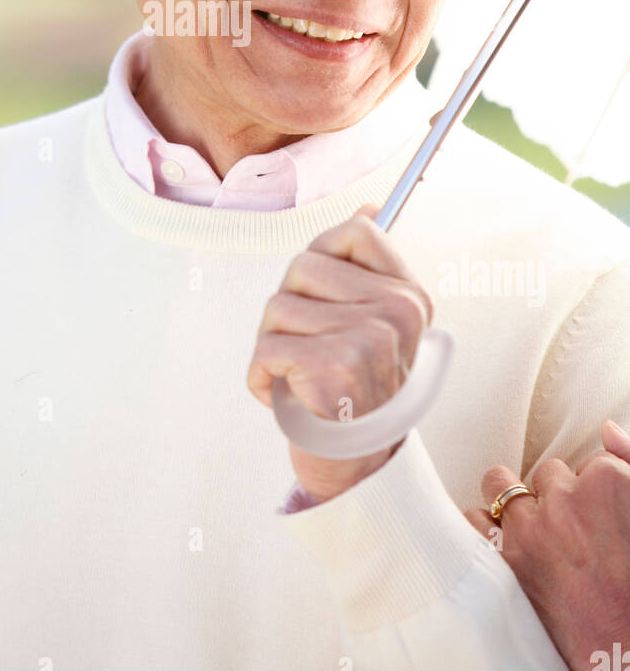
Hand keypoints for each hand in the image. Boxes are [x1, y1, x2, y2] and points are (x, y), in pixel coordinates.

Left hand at [246, 202, 432, 501]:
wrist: (357, 464)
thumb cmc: (354, 388)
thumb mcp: (372, 322)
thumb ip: (366, 264)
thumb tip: (370, 206)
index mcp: (409, 295)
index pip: (355, 231)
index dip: (321, 259)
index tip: (322, 296)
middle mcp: (397, 312)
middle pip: (301, 267)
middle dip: (287, 309)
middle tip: (306, 348)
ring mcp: (368, 338)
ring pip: (277, 308)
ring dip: (271, 345)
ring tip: (298, 375)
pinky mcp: (333, 366)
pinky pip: (265, 348)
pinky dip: (261, 377)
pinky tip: (286, 396)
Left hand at [465, 420, 629, 670]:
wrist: (627, 654)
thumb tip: (605, 428)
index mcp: (608, 482)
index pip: (586, 463)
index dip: (591, 493)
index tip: (598, 521)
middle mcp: (565, 499)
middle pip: (544, 473)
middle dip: (553, 496)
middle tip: (568, 532)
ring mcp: (530, 528)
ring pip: (501, 485)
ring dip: (512, 502)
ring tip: (529, 531)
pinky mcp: (504, 561)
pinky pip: (473, 520)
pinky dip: (483, 530)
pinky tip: (501, 545)